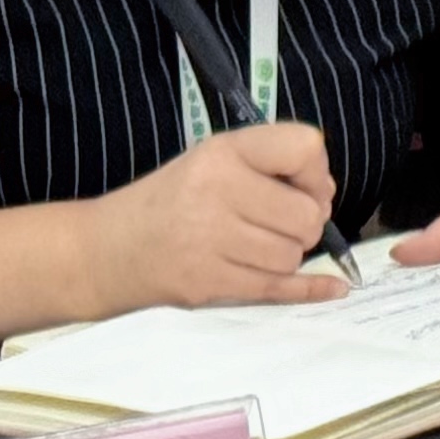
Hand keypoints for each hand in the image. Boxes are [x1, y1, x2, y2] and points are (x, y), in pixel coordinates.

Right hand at [87, 123, 349, 312]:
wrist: (105, 250)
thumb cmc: (170, 200)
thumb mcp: (212, 160)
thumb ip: (268, 164)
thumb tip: (325, 194)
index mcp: (222, 152)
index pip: (303, 149)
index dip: (315, 173)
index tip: (303, 186)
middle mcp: (216, 191)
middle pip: (307, 214)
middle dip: (307, 223)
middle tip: (282, 224)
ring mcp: (209, 241)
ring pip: (292, 255)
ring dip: (289, 255)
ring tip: (260, 246)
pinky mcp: (207, 284)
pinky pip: (276, 289)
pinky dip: (309, 289)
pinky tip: (334, 287)